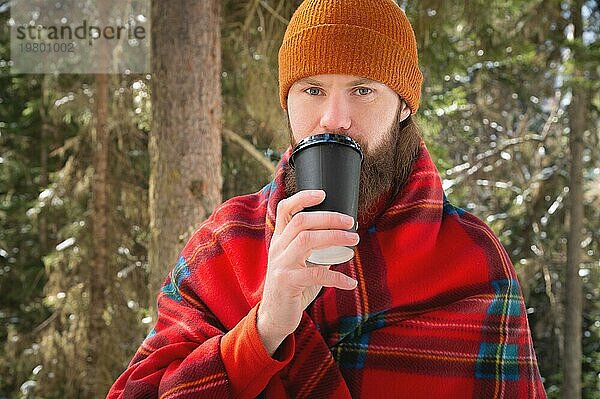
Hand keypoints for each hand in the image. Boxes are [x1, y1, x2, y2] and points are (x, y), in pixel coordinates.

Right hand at [257, 189, 358, 354]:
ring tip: (353, 241)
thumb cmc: (293, 286)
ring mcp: (281, 265)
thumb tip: (342, 234)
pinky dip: (337, 277)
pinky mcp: (287, 283)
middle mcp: (278, 248)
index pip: (286, 210)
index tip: (323, 194)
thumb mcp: (300, 263)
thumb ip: (314, 248)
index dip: (303, 198)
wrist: (275, 316)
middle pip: (301, 221)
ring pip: (306, 240)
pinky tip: (351, 283)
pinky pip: (316, 275)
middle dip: (329, 218)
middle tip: (351, 222)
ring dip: (334, 237)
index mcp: (280, 240)